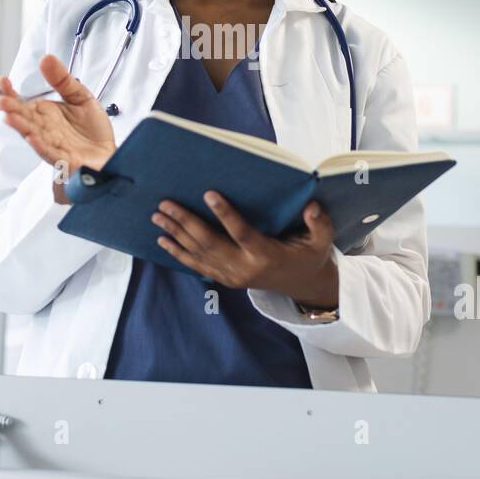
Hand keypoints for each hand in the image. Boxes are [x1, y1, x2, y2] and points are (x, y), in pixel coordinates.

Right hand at [0, 54, 116, 203]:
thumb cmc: (92, 131)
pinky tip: (32, 138)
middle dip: (12, 110)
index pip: (23, 102)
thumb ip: (62, 79)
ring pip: (33, 135)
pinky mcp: (65, 161)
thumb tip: (46, 58)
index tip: (4, 81)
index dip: (11, 93)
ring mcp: (53, 146)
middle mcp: (45, 130)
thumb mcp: (80, 97)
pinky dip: (40, 146)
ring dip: (21, 127)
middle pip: (24, 119)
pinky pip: (51, 153)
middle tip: (2, 101)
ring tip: (10, 118)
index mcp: (45, 114)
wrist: (109, 155)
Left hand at [151, 192, 338, 307]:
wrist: (303, 285)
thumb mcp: (321, 241)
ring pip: (199, 254)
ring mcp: (232, 275)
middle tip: (166, 204)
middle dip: (185, 222)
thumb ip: (319, 224)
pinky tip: (162, 240)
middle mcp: (244, 268)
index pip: (241, 233)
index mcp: (265, 256)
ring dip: (176, 234)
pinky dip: (178, 253)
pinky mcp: (225, 278)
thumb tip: (312, 206)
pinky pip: (197, 265)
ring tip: (158, 217)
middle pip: (209, 244)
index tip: (209, 194)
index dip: (225, 214)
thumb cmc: (309, 256)